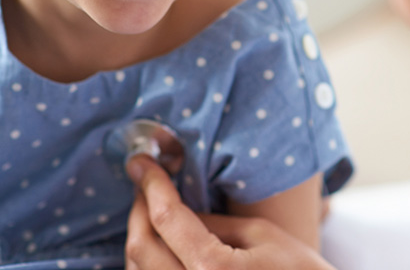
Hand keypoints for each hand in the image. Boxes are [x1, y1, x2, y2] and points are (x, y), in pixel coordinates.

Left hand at [125, 155, 334, 269]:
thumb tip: (176, 206)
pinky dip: (146, 259)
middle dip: (138, 207)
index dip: (152, 184)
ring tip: (150, 206)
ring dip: (139, 233)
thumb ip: (212, 222)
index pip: (166, 218)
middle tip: (145, 181)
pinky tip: (159, 241)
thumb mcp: (259, 234)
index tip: (142, 161)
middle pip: (141, 246)